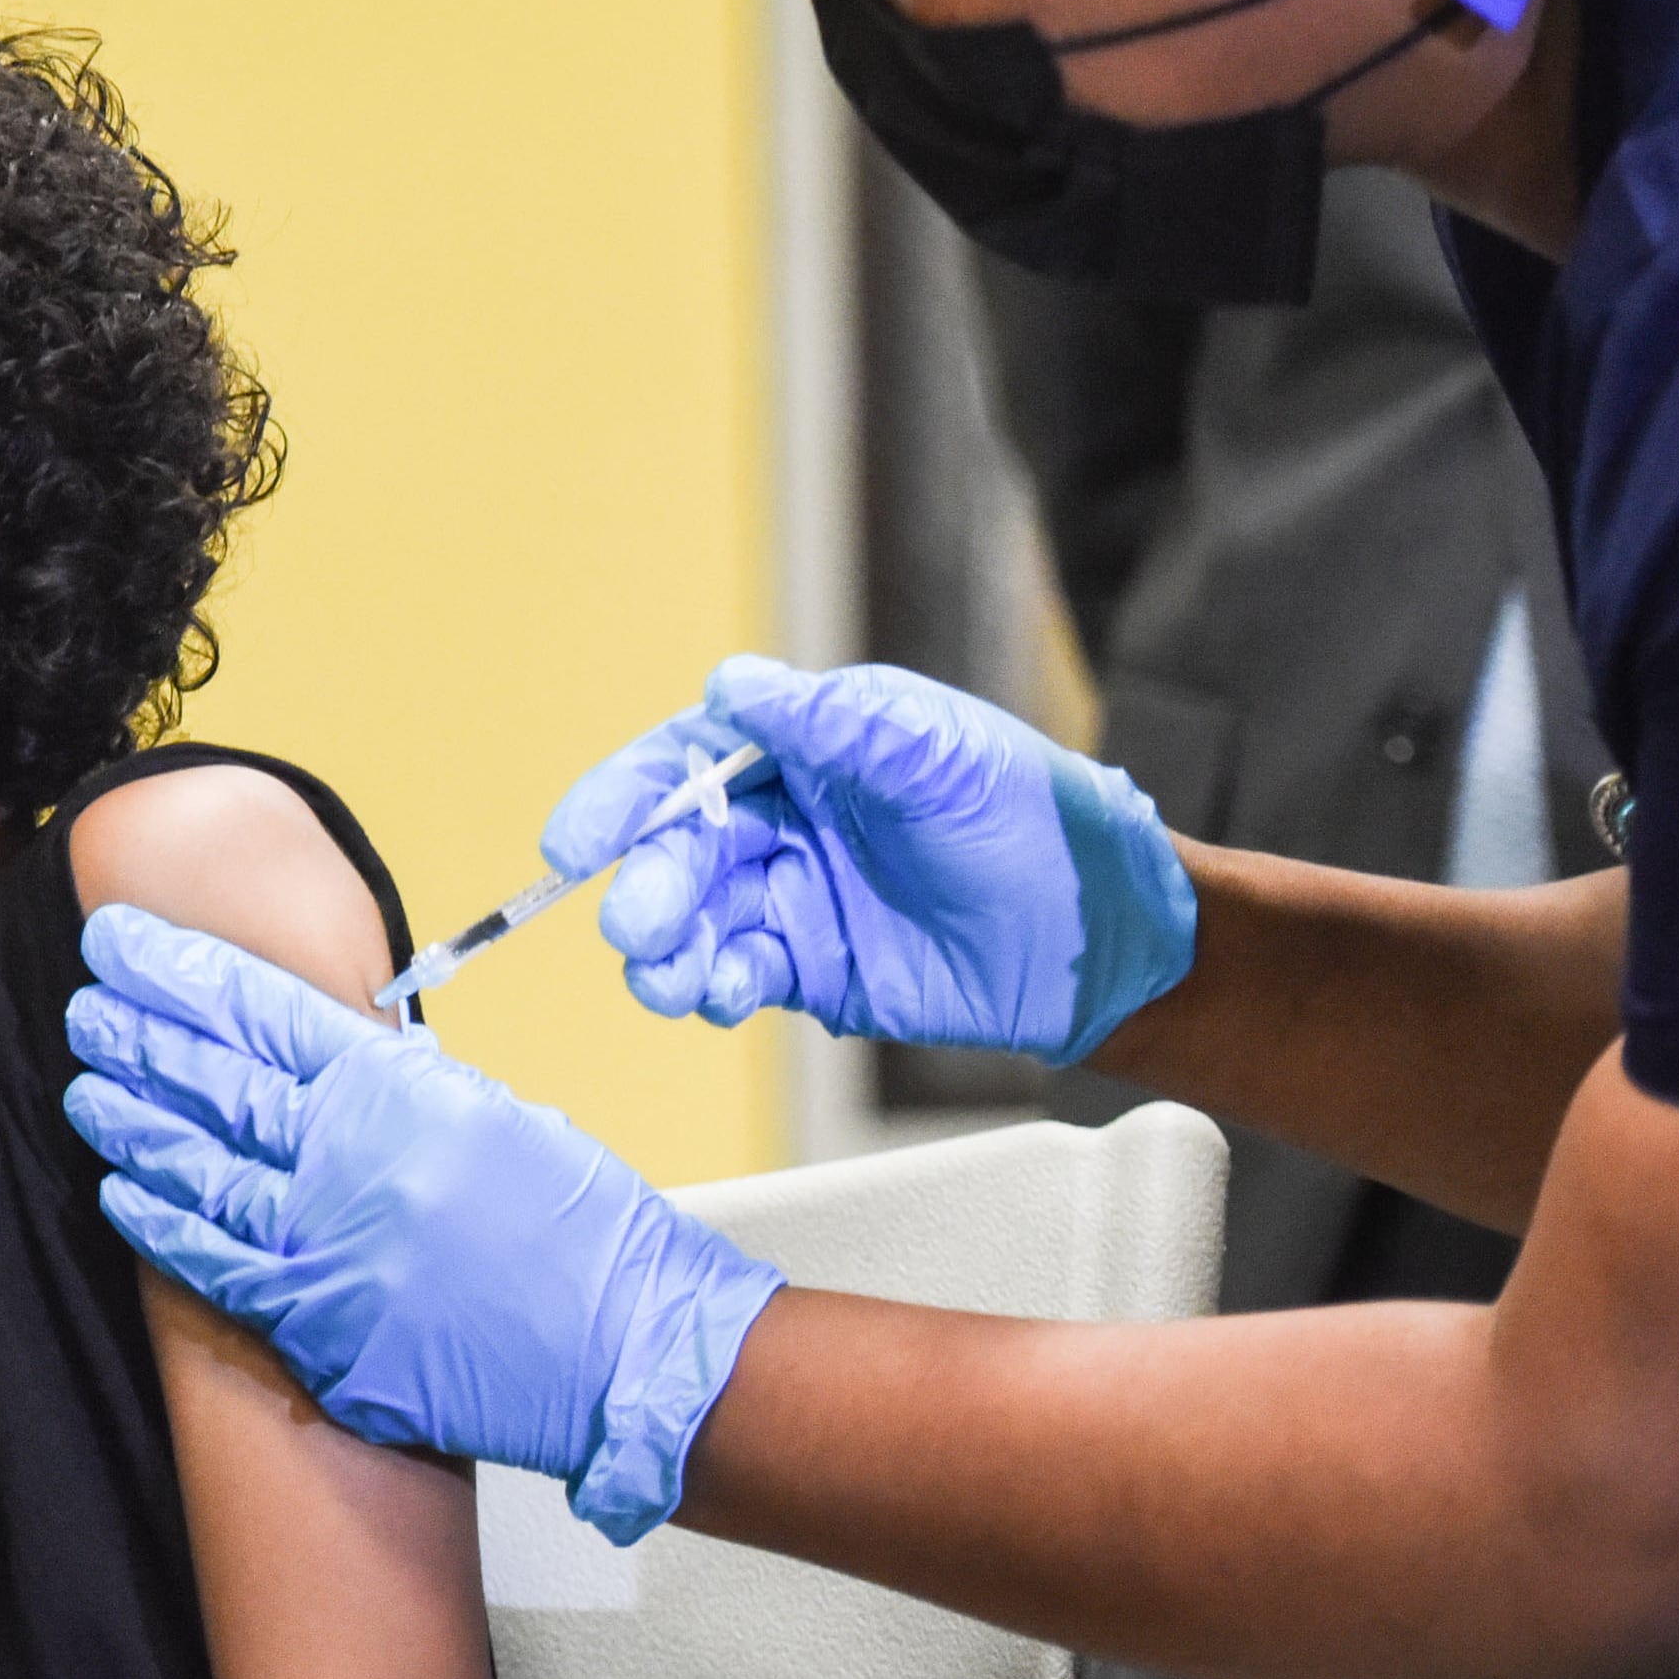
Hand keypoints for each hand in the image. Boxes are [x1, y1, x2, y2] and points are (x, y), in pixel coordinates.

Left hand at [62, 905, 783, 1542]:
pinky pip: (216, 1266)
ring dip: (133, 1121)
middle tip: (86, 1001)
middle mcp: (349, 1162)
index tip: (124, 941)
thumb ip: (399, 1088)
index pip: (260, 1011)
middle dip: (139, 1035)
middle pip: (213, 1082)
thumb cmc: (583, 1232)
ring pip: (197, 1168)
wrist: (631, 1352)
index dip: (180, 972)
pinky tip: (120, 1190)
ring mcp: (327, 1249)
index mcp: (397, 1093)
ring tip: (88, 1083)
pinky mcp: (321, 1330)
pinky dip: (160, 1223)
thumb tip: (327, 1058)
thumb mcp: (493, 1116)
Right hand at [554, 654, 1194, 1065]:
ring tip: (666, 975)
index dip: (625, 796)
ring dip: (663, 947)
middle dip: (647, 885)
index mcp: (805, 747)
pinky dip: (711, 986)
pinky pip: (734, 974)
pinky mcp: (808, 968)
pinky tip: (718, 992)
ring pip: (692, 918)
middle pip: (677, 848)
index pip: (689, 761)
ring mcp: (790, 895)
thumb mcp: (935, 756)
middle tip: (638, 922)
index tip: (577, 839)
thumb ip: (831, 728)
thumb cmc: (1032, 820)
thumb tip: (732, 686)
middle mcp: (782, 817)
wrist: (1101, 936)